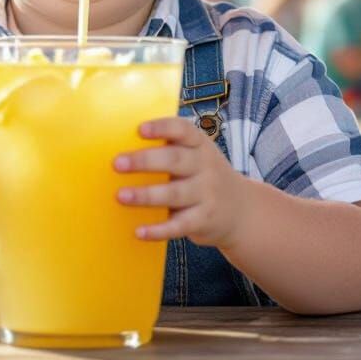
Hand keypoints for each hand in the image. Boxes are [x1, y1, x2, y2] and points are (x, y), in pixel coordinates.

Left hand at [114, 116, 244, 249]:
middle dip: (145, 161)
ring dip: (146, 195)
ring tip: (121, 196)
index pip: (183, 130)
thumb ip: (169, 151)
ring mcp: (207, 194)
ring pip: (174, 193)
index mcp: (200, 145)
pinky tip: (139, 231)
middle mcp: (206, 166)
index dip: (162, 128)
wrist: (242, 210)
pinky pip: (179, 225)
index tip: (140, 129)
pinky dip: (158, 230)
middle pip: (175, 160)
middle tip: (117, 163)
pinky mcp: (204, 220)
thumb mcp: (197, 157)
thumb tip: (122, 152)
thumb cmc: (204, 177)